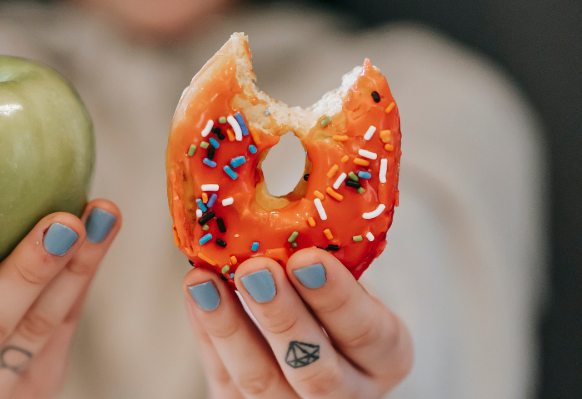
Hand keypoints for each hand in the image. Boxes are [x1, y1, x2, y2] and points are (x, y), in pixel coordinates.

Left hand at [183, 248, 412, 397]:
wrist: (309, 342)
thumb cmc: (332, 301)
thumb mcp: (349, 280)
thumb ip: (330, 259)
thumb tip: (296, 202)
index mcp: (385, 356)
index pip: (370, 335)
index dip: (338, 299)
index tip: (307, 258)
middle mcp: (348, 393)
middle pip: (316, 370)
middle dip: (282, 318)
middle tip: (254, 269)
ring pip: (262, 382)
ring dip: (229, 327)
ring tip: (204, 280)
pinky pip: (225, 381)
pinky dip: (207, 335)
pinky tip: (196, 294)